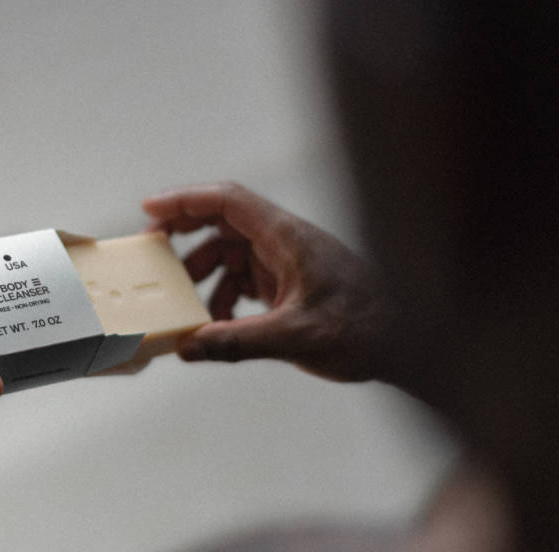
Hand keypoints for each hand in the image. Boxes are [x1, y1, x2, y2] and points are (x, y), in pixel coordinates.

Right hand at [143, 182, 393, 381]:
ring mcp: (286, 263)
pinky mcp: (289, 286)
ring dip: (203, 276)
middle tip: (153, 253)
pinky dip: (223, 298)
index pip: (229, 201)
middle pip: (222, 223)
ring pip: (230, 255)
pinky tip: (218, 326)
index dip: (186, 199)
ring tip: (184, 305)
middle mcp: (283, 243)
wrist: (408, 344)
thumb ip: (237, 342)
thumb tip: (188, 347)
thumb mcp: (296, 337)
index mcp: (286, 238)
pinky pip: (243, 281)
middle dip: (185, 236)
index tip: (150, 209)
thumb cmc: (366, 328)